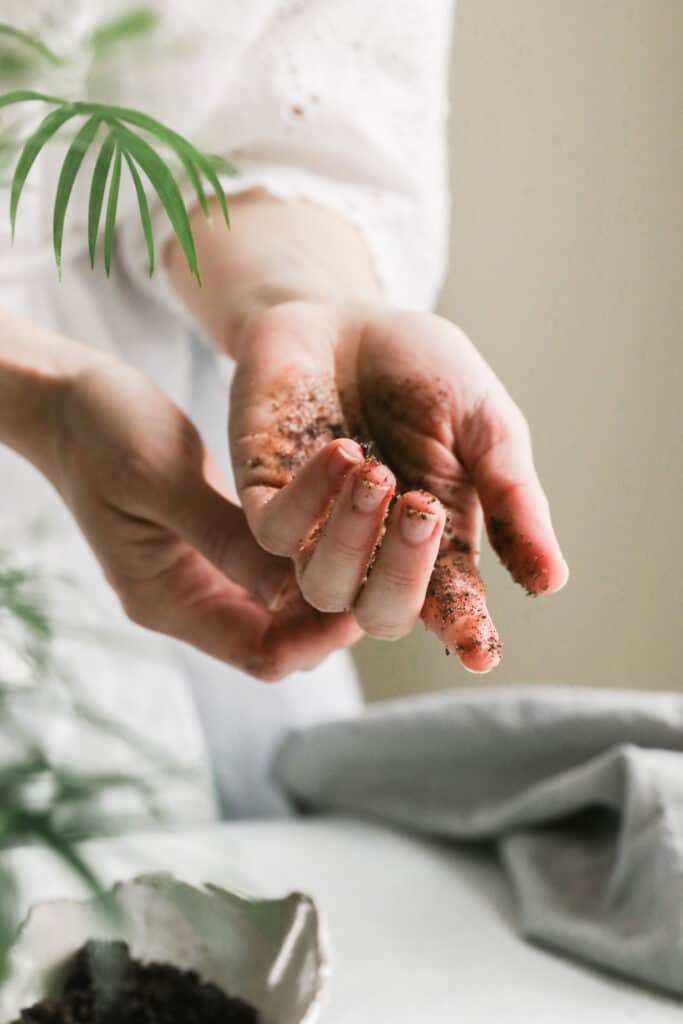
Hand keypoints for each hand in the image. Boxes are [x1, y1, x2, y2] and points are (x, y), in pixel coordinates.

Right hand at [49, 355, 360, 678]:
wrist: (71, 402)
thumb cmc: (102, 432)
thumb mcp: (163, 479)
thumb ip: (226, 536)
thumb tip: (297, 586)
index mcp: (169, 601)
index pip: (262, 654)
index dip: (320, 635)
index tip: (368, 585)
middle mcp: (195, 600)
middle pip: (288, 635)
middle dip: (343, 600)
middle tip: (394, 545)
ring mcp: (209, 574)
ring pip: (293, 600)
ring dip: (339, 567)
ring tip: (385, 518)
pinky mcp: (222, 543)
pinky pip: (282, 561)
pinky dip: (319, 542)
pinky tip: (355, 506)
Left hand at [229, 300, 568, 672]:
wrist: (345, 315)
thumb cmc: (422, 371)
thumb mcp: (485, 423)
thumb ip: (511, 497)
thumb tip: (552, 581)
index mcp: (435, 540)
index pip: (451, 606)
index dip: (467, 631)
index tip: (483, 652)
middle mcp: (373, 547)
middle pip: (381, 613)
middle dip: (404, 573)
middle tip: (423, 508)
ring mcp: (314, 526)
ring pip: (322, 587)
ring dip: (352, 539)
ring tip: (377, 471)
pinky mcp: (264, 494)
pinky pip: (275, 532)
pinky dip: (310, 500)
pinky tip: (341, 452)